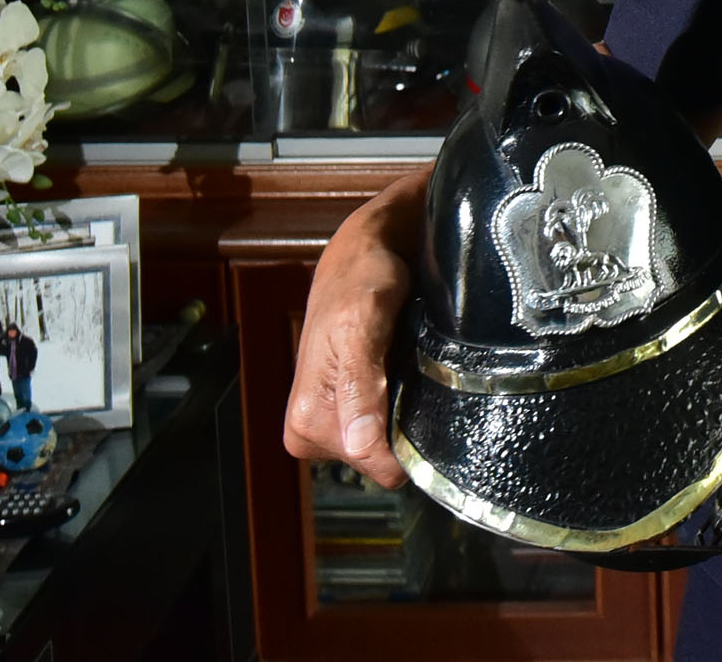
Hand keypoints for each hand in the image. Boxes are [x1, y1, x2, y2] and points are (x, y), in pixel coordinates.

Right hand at [283, 168, 428, 487]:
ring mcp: (334, 422)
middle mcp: (313, 431)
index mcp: (305, 424)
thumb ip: (359, 386)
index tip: (416, 392)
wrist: (364, 253)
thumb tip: (358, 445)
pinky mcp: (352, 409)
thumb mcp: (362, 326)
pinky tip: (402, 368)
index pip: (376, 467)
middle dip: (404, 418)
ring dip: (406, 405)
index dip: (406, 439)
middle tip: (404, 368)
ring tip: (401, 363)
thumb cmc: (359, 280)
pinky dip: (405, 397)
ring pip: (391, 440)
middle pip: (384, 459)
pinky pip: (392, 421)